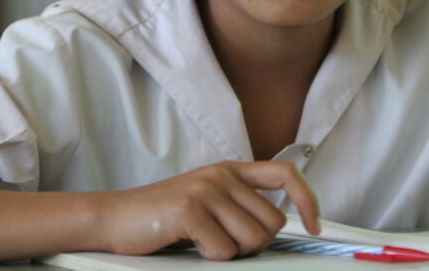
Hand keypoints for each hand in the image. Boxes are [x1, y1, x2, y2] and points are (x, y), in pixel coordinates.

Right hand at [96, 161, 319, 259]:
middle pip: (272, 222)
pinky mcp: (190, 208)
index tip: (315, 225)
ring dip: (231, 253)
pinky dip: (210, 258)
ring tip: (203, 244)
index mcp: (228, 170)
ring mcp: (206, 189)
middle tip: (224, 245)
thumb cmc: (160, 218)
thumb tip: (279, 230)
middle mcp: (221, 174)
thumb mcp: (205, 202)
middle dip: (255, 245)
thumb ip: (238, 206)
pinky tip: (189, 245)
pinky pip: (224, 251)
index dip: (307, 199)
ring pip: (252, 238)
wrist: (113, 218)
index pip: (285, 174)